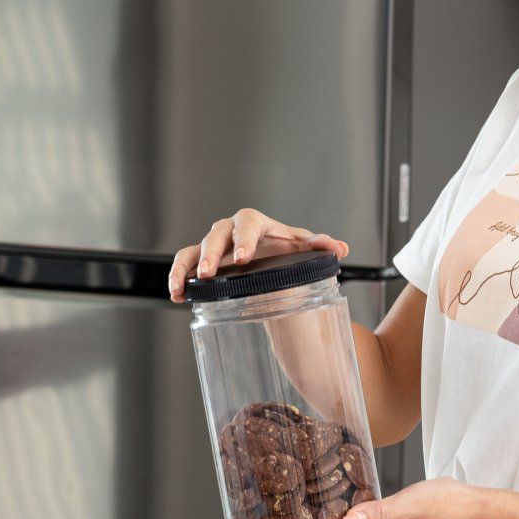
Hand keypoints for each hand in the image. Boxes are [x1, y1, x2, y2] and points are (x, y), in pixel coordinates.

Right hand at [167, 208, 349, 303]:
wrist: (271, 257)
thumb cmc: (284, 247)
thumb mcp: (302, 247)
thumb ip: (319, 246)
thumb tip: (339, 248)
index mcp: (255, 223)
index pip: (248, 224)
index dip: (244, 239)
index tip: (243, 258)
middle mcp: (229, 231)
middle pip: (215, 236)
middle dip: (210, 254)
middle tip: (209, 273)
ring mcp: (213, 246)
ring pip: (192, 250)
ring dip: (187, 267)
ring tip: (184, 286)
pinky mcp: (201, 261)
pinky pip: (184, 264)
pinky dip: (178, 277)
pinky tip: (178, 295)